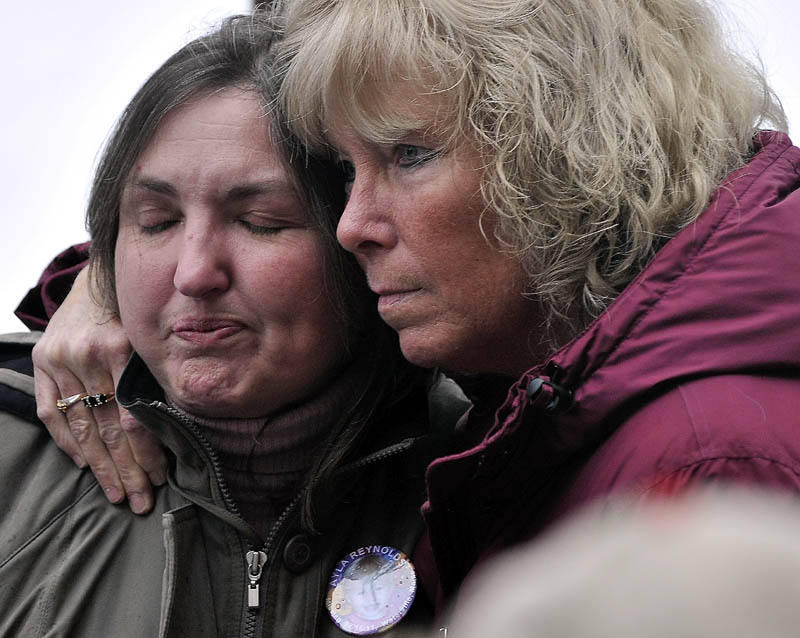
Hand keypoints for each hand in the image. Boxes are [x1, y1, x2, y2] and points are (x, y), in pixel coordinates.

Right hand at [32, 268, 166, 513]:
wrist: (97, 276)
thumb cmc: (138, 309)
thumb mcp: (156, 333)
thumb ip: (160, 373)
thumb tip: (182, 425)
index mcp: (122, 348)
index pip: (133, 415)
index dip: (146, 450)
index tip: (159, 478)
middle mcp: (87, 355)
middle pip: (107, 427)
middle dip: (126, 469)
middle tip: (141, 500)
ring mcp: (60, 360)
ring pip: (81, 425)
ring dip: (99, 466)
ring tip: (117, 494)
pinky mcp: (42, 362)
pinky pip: (51, 411)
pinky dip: (68, 441)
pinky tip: (85, 464)